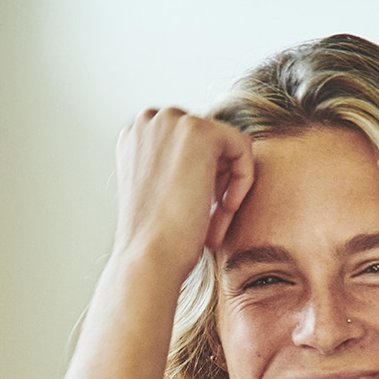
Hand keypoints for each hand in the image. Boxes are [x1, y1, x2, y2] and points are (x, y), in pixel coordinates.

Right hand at [112, 108, 254, 282]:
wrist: (147, 258)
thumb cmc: (152, 241)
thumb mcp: (158, 194)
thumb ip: (173, 167)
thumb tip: (206, 162)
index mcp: (135, 135)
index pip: (185, 143)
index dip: (198, 178)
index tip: (196, 212)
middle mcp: (150, 120)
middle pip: (206, 141)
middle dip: (215, 180)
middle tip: (208, 221)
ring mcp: (173, 121)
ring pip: (226, 145)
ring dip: (227, 186)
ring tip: (215, 223)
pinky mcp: (200, 131)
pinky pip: (242, 147)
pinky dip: (243, 180)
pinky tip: (227, 209)